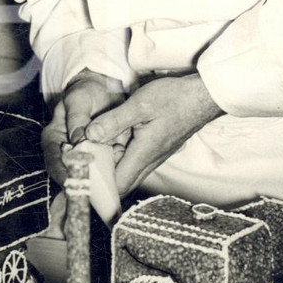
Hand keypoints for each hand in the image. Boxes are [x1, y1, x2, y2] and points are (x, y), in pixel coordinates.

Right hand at [41, 69, 125, 185]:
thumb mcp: (78, 99)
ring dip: (99, 182)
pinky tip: (121, 177)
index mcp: (53, 138)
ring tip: (109, 188)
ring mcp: (84, 157)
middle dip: (83, 184)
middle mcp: (66, 152)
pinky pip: (105, 171)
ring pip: (89, 176)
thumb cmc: (85, 93)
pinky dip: (112, 174)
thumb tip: (79, 139)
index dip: (63, 174)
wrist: (101, 91)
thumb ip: (77, 118)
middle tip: (94, 191)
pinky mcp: (100, 159)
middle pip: (70, 174)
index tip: (74, 180)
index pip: (53, 161)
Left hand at [85, 73, 222, 194]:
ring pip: (127, 171)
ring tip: (90, 150)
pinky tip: (109, 141)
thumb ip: (113, 122)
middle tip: (82, 163)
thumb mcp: (140, 104)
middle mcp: (150, 161)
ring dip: (109, 165)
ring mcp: (154, 156)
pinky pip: (134, 160)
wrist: (202, 95)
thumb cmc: (174, 98)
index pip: (118, 186)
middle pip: (121, 183)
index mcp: (144, 154)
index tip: (80, 175)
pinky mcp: (155, 149)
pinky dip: (119, 156)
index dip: (98, 187)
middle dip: (101, 179)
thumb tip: (88, 136)